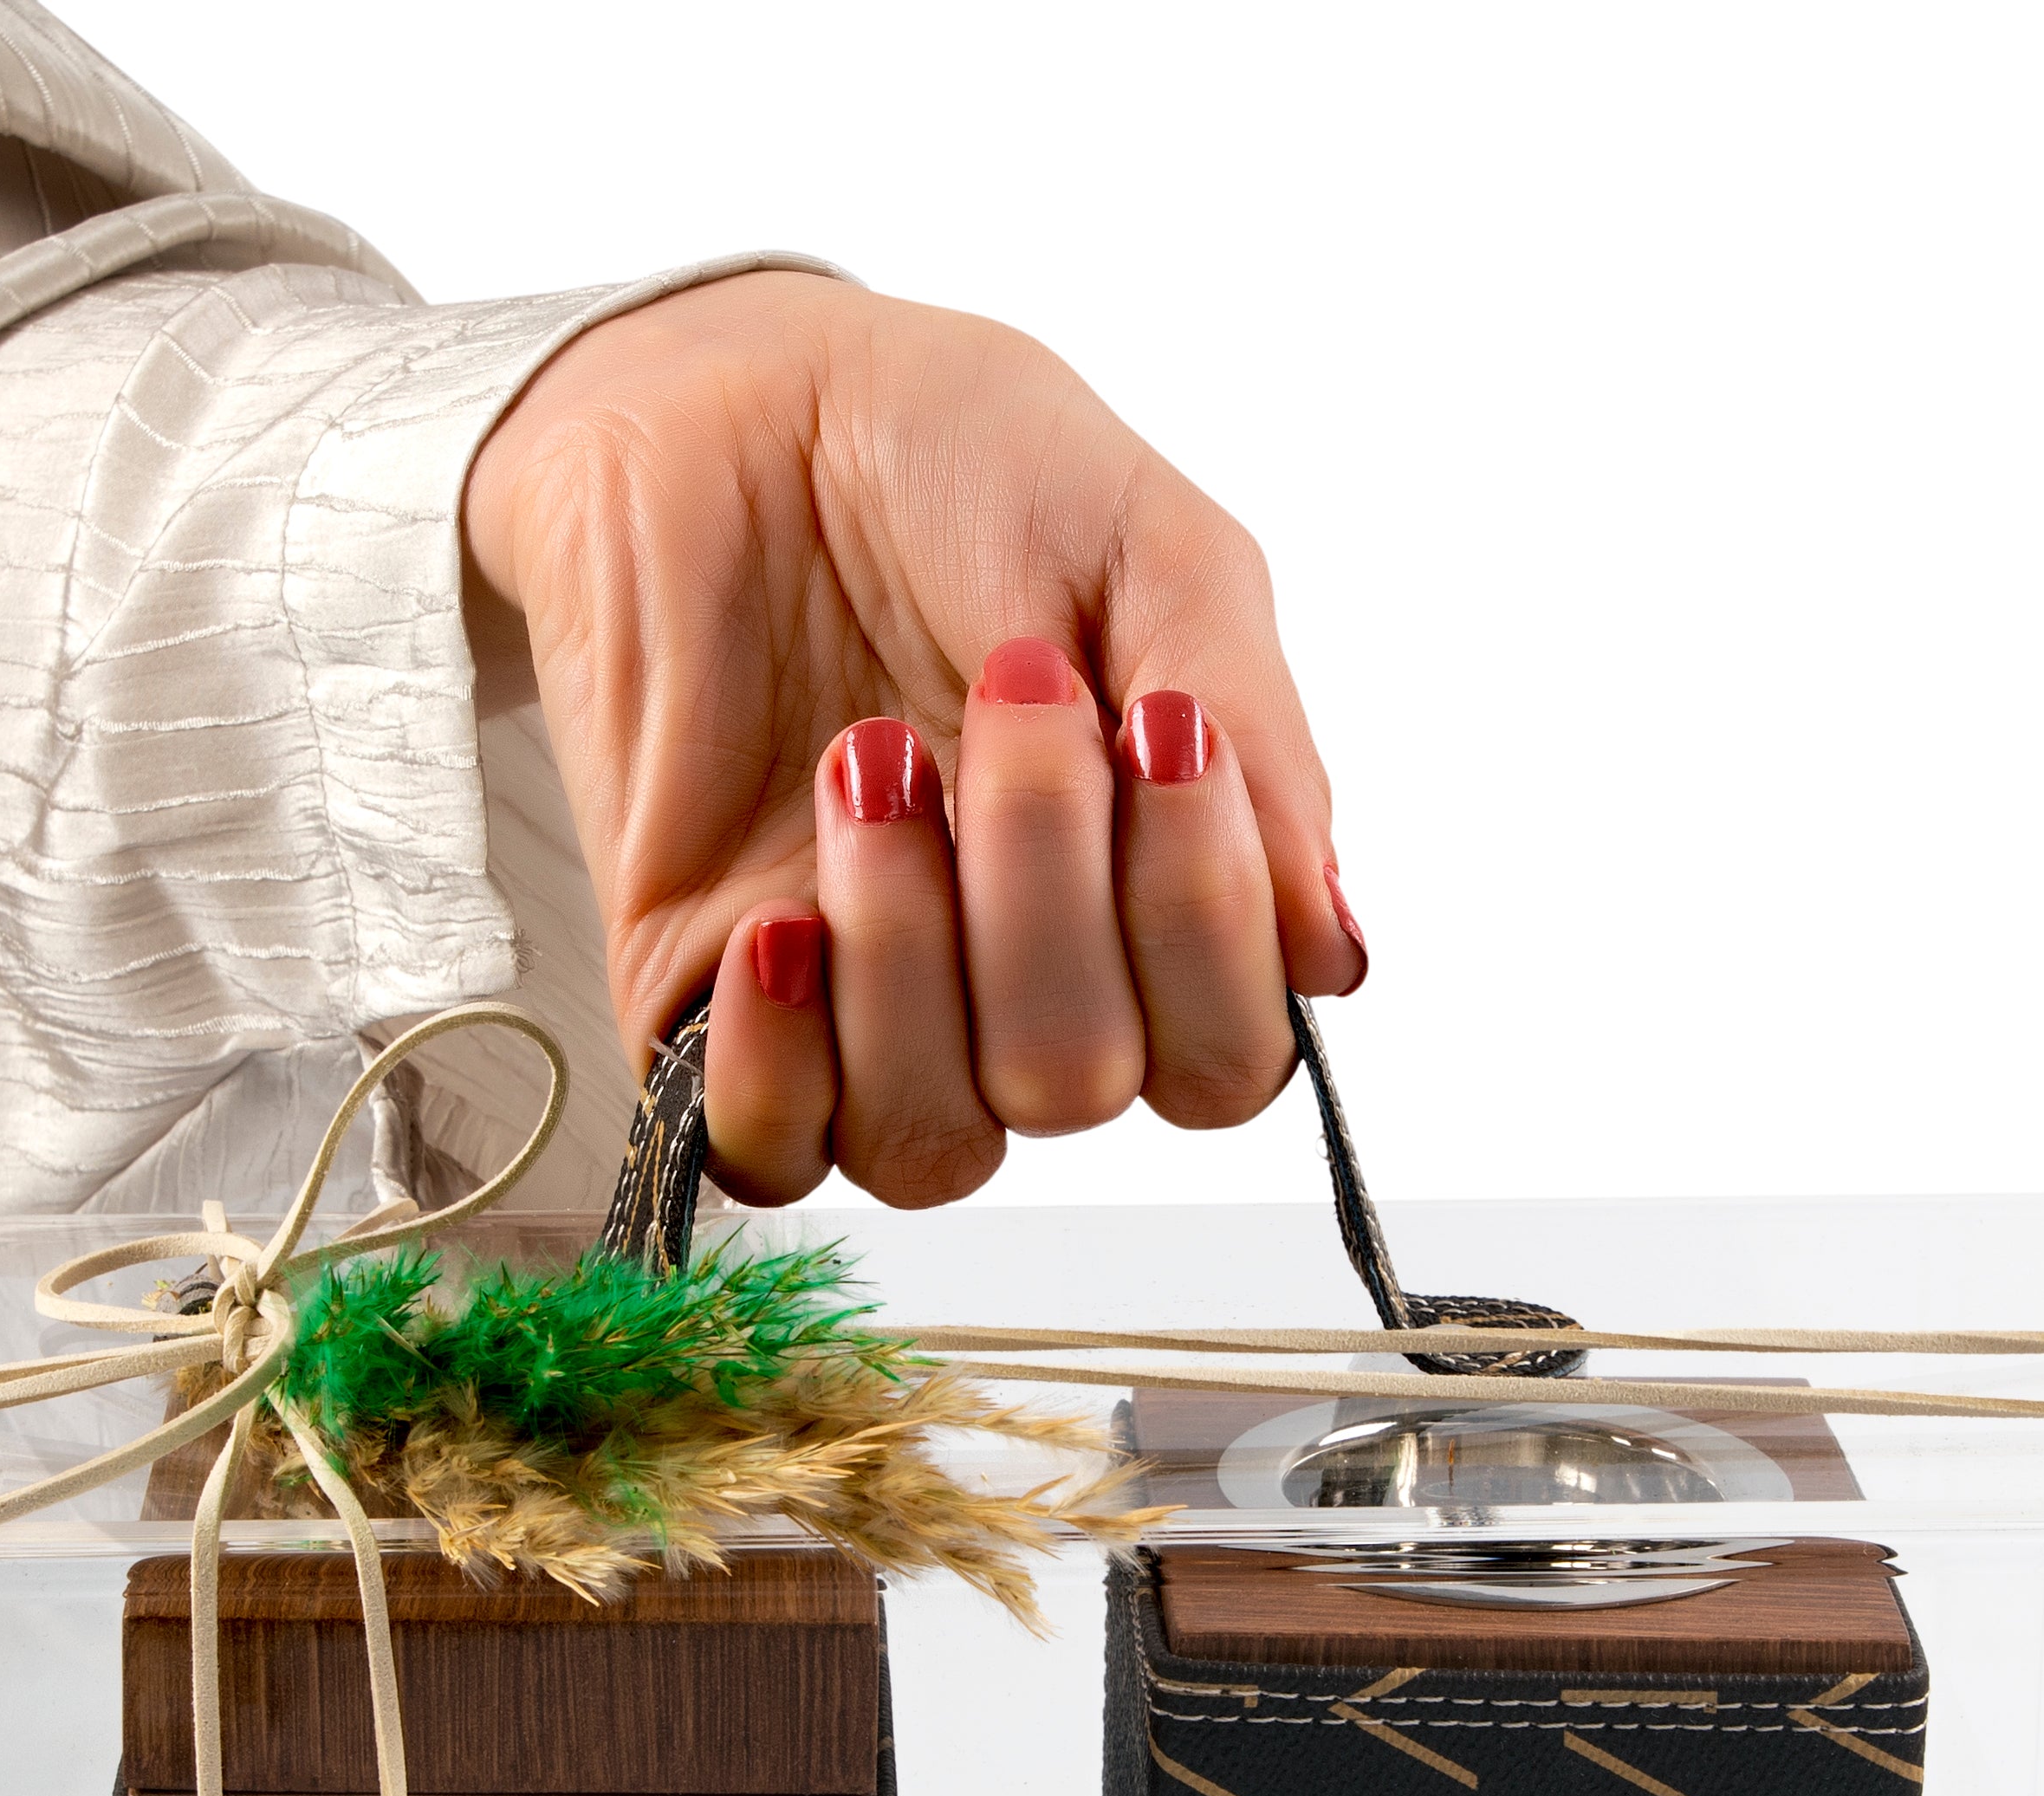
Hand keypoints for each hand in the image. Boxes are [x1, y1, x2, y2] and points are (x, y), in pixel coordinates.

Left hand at [464, 271, 1365, 1205]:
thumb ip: (1259, 748)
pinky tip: (780, 921)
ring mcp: (868, 1015)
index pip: (1223, 1059)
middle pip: (1079, 1087)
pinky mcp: (715, 1013)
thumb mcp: (1151, 553)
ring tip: (866, 760)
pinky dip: (780, 1061)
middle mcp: (1017, 990)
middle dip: (1044, 895)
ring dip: (910, 956)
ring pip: (936, 1139)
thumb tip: (1328, 951)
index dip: (1202, 932)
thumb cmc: (944, 458)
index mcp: (1148, 904)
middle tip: (998, 686)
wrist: (717, 397)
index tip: (1162, 731)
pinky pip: (769, 1150)